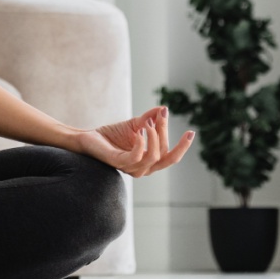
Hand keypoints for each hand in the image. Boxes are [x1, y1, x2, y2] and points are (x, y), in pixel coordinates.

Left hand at [71, 106, 192, 177]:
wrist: (88, 138)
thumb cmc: (112, 135)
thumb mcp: (135, 125)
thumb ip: (150, 119)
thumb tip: (164, 109)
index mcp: (148, 162)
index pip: (170, 156)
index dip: (182, 146)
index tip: (191, 132)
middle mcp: (141, 169)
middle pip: (164, 155)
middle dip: (166, 134)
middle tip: (162, 116)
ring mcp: (130, 168)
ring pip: (153, 157)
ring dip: (154, 136)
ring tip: (148, 123)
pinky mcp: (118, 162)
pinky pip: (135, 157)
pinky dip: (141, 143)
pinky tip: (141, 130)